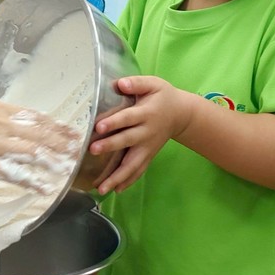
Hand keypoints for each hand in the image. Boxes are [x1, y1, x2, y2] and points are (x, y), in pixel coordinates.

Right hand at [0, 99, 81, 191]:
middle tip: (79, 152)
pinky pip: (12, 174)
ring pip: (30, 154)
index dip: (56, 126)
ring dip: (51, 163)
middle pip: (38, 135)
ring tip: (68, 170)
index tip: (72, 132)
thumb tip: (11, 123)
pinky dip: (30, 181)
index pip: (34, 116)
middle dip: (61, 145)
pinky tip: (43, 187)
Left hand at [87, 76, 191, 194]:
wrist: (181, 114)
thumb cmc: (162, 96)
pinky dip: (128, 181)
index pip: (128, 118)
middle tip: (93, 150)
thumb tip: (120, 84)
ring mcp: (148, 147)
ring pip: (133, 164)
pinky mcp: (148, 155)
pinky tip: (115, 190)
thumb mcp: (153, 84)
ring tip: (101, 188)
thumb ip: (136, 83)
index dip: (114, 122)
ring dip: (117, 176)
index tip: (99, 126)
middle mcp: (147, 132)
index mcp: (146, 113)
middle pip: (127, 141)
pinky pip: (139, 171)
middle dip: (110, 146)